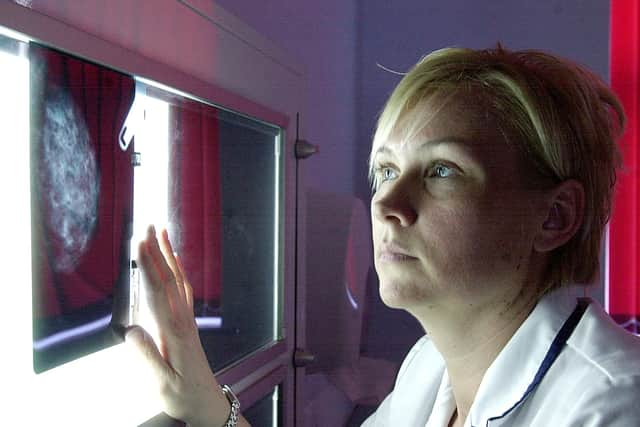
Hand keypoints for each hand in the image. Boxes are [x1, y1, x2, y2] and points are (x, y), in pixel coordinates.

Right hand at [125, 225, 230, 426]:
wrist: (207, 401)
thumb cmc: (183, 394)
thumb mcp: (162, 384)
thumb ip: (147, 357)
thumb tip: (130, 331)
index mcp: (173, 331)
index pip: (158, 292)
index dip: (148, 267)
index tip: (140, 244)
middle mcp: (182, 319)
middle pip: (169, 278)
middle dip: (157, 251)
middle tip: (148, 225)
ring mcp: (187, 319)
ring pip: (178, 280)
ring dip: (168, 255)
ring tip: (161, 233)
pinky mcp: (188, 323)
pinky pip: (183, 290)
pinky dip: (177, 271)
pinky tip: (173, 263)